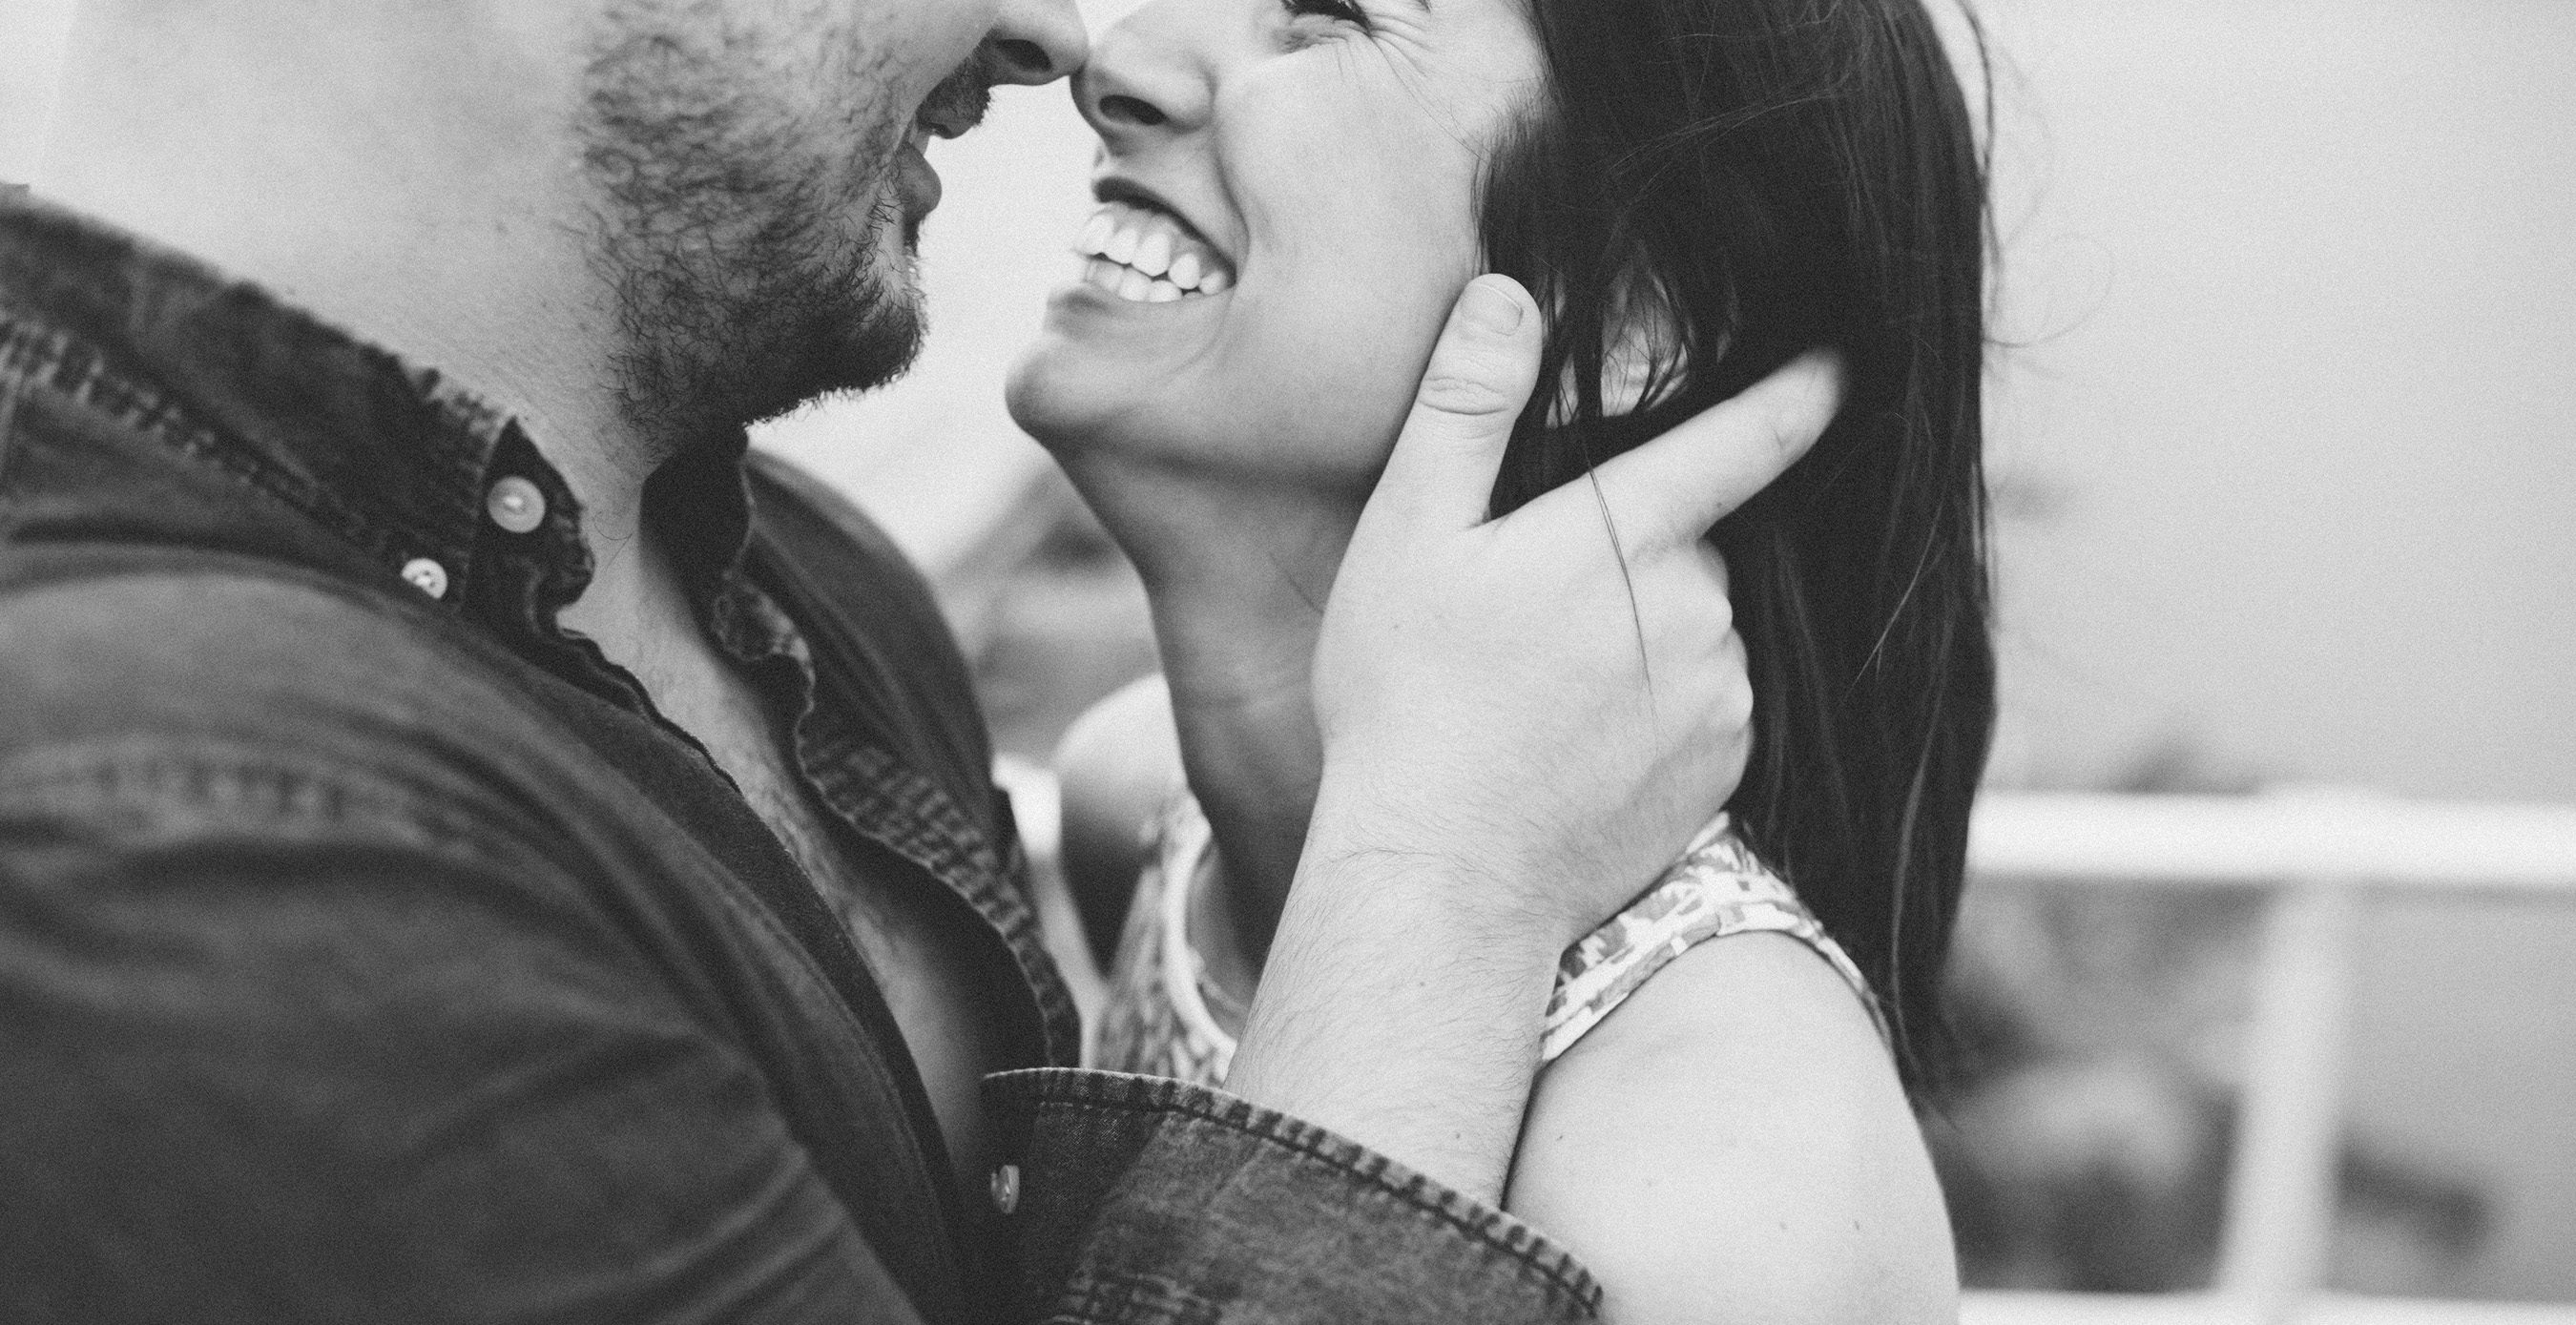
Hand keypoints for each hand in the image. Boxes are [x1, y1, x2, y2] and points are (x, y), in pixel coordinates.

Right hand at [1223, 273, 1840, 1203]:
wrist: (1444, 876)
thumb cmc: (1407, 699)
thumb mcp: (1408, 534)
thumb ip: (1465, 406)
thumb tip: (1511, 293)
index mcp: (1623, 534)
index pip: (1741, 438)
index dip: (1796, 393)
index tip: (1841, 361)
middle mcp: (1696, 608)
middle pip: (1690, 544)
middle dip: (1634, 551)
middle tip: (1532, 607)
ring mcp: (1719, 694)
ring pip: (1700, 628)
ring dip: (1645, 635)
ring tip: (1543, 691)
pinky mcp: (1725, 770)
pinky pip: (1708, 708)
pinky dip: (1659, 710)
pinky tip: (1579, 743)